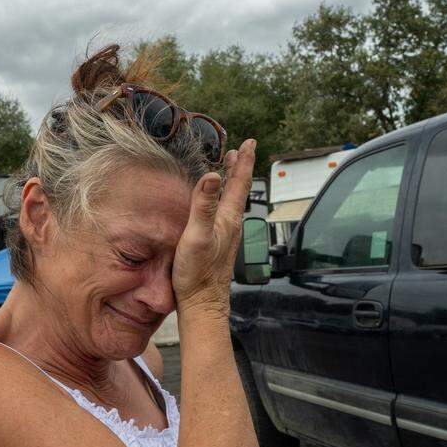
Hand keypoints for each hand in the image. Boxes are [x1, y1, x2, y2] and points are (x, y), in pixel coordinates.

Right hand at [172, 139, 256, 315]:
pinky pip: (224, 215)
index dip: (243, 161)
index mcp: (228, 219)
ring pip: (232, 203)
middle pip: (238, 191)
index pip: (239, 183)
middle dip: (238, 169)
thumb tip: (213, 176)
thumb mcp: (197, 235)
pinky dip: (223, 201)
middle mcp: (231, 226)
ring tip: (228, 172)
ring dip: (231, 184)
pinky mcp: (219, 246)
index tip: (248, 142)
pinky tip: (216, 207)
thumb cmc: (197, 273)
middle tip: (239, 151)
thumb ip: (204, 205)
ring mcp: (226, 237)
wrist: (202, 304)